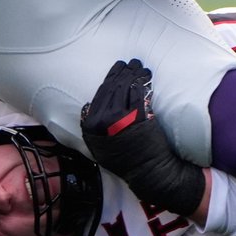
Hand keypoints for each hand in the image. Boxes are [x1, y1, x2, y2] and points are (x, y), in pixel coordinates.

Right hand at [80, 59, 205, 217]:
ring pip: (126, 87)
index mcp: (91, 125)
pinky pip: (139, 94)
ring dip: (134, 73)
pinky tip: (146, 77)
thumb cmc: (125, 160)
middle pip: (114, 87)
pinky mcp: (138, 117)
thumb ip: (92, 126)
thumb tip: (89, 106)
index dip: (110, 77)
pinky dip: (143, 82)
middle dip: (123, 71)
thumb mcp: (98, 146)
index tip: (118, 68)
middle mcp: (103, 119)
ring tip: (140, 67)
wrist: (147, 172)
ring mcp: (121, 118)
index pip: (101, 92)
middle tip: (132, 63)